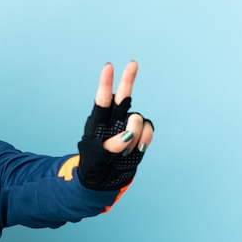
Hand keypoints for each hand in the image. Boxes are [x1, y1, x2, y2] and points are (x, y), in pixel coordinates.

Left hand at [77, 61, 153, 190]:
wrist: (105, 179)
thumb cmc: (94, 165)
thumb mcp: (97, 157)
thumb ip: (112, 146)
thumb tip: (128, 135)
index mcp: (97, 121)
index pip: (102, 99)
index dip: (105, 83)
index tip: (108, 66)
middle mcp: (114, 119)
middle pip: (123, 96)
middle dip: (128, 79)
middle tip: (133, 63)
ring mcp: (128, 125)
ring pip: (137, 118)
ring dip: (135, 132)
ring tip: (124, 151)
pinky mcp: (140, 134)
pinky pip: (148, 129)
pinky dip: (145, 138)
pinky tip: (138, 149)